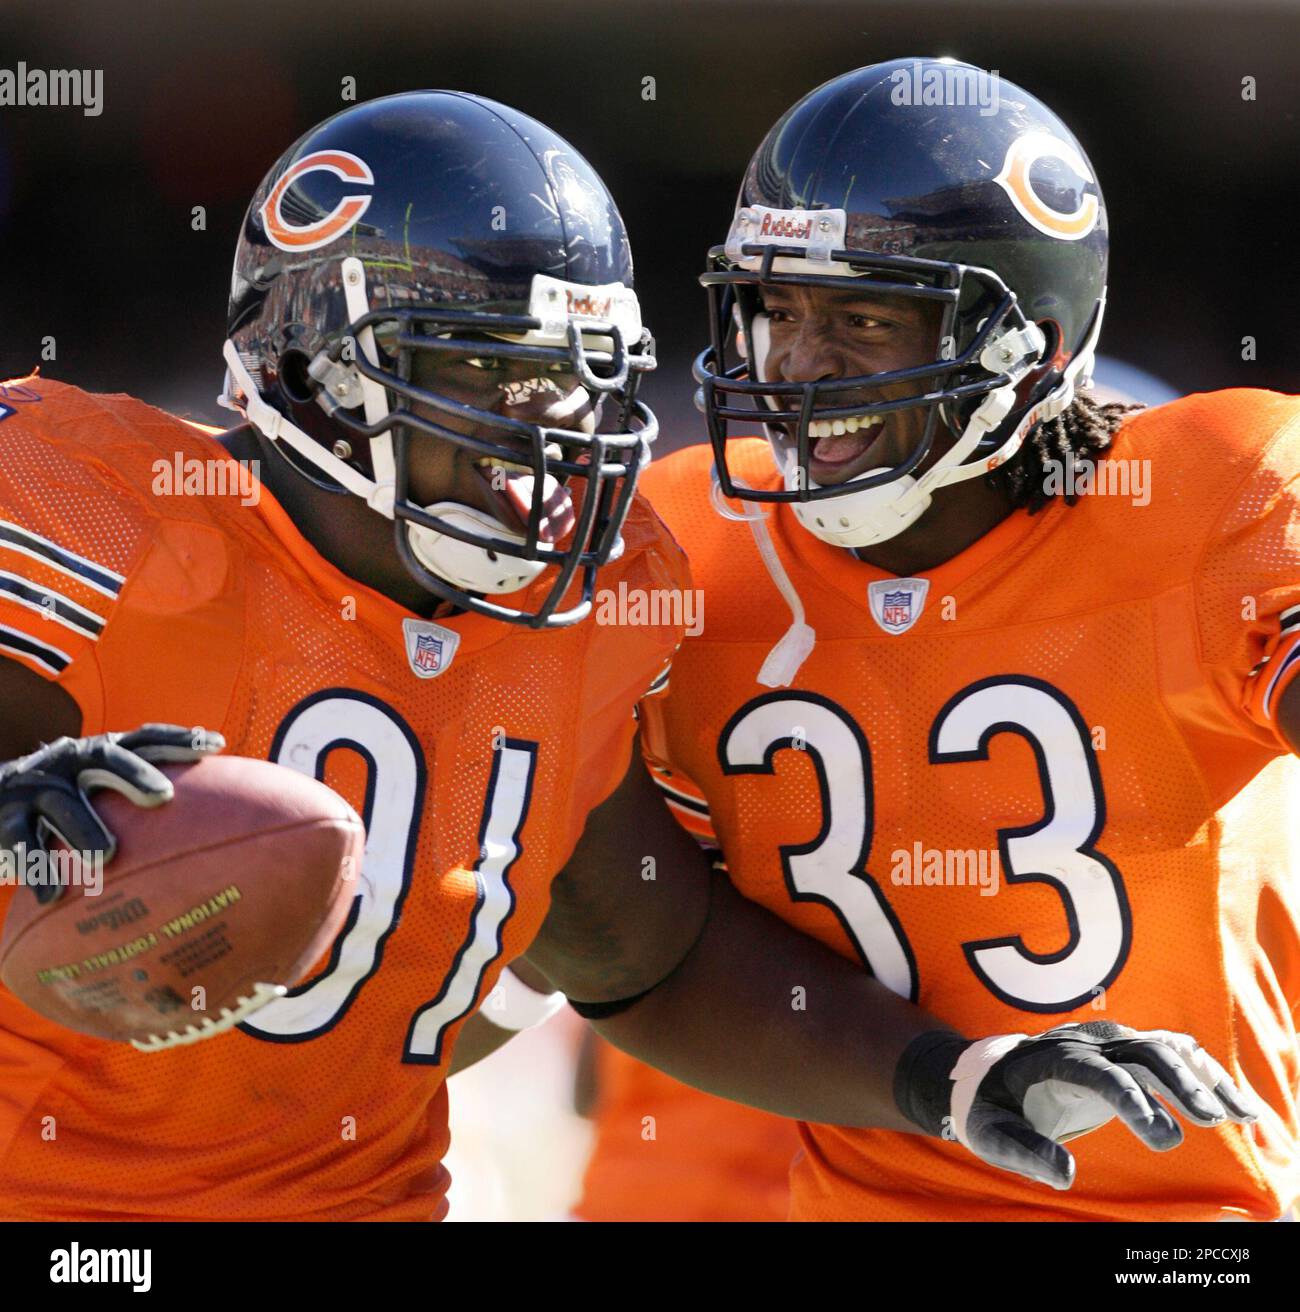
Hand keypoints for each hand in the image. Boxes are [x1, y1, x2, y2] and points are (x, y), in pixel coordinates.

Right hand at [0, 725, 224, 902]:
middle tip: (163, 797)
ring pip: (61, 802)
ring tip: (106, 857)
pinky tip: (51, 897)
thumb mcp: (98, 795)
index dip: (178, 738)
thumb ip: (140, 803)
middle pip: (105, 756)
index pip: (143, 739)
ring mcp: (33, 787)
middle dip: (134, 772)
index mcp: (98, 753)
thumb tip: (213, 837)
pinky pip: (18, 841)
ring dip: (84, 828)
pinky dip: (35, 866)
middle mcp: (68, 761)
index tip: (217, 744)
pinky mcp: (3, 819)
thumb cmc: (61, 808)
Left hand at [947, 1021, 1261, 1189]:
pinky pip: (1172, 1053)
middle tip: (1209, 1120)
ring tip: (1239, 1115)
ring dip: (1203, 1076)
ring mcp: (1109, 1043)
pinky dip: (1206, 1074)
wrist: (991, 1075)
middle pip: (1141, 1051)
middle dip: (1178, 1082)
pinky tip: (1237, 1106)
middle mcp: (1085, 1043)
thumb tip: (1064, 1175)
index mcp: (1052, 1059)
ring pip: (1164, 1047)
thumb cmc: (991, 1109)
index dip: (1133, 1100)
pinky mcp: (1126, 1051)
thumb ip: (1024, 1152)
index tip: (1164, 1138)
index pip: (1099, 1072)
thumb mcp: (991, 1133)